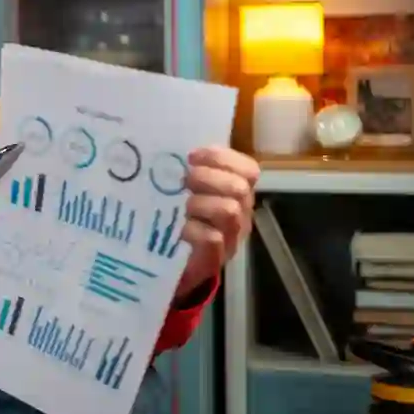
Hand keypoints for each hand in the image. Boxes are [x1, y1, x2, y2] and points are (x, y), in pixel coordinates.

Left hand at [174, 146, 259, 302]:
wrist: (169, 266)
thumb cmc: (177, 220)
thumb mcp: (183, 192)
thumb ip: (185, 172)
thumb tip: (165, 146)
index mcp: (236, 193)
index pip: (248, 169)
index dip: (222, 158)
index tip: (192, 156)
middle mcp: (240, 213)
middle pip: (239, 188)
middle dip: (208, 178)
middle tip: (183, 180)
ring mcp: (230, 238)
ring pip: (230, 211)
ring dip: (200, 203)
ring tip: (180, 206)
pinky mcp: (215, 259)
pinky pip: (213, 239)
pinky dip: (193, 230)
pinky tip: (177, 228)